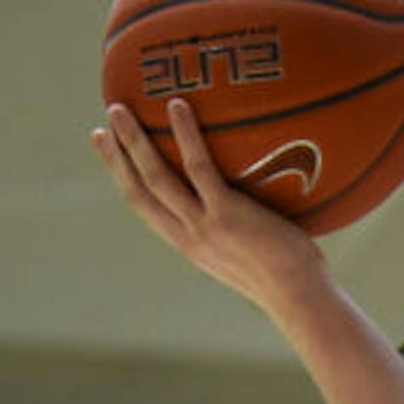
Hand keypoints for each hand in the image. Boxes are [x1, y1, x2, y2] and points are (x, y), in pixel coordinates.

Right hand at [91, 100, 325, 310]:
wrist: (299, 297)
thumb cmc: (291, 277)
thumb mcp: (254, 254)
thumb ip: (243, 228)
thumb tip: (259, 198)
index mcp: (188, 243)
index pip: (144, 207)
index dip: (122, 177)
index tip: (108, 150)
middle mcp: (187, 235)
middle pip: (137, 190)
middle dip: (115, 156)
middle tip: (105, 122)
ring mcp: (203, 225)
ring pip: (155, 176)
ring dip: (133, 141)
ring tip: (119, 107)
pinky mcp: (226, 214)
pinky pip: (199, 167)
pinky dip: (184, 135)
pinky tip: (178, 106)